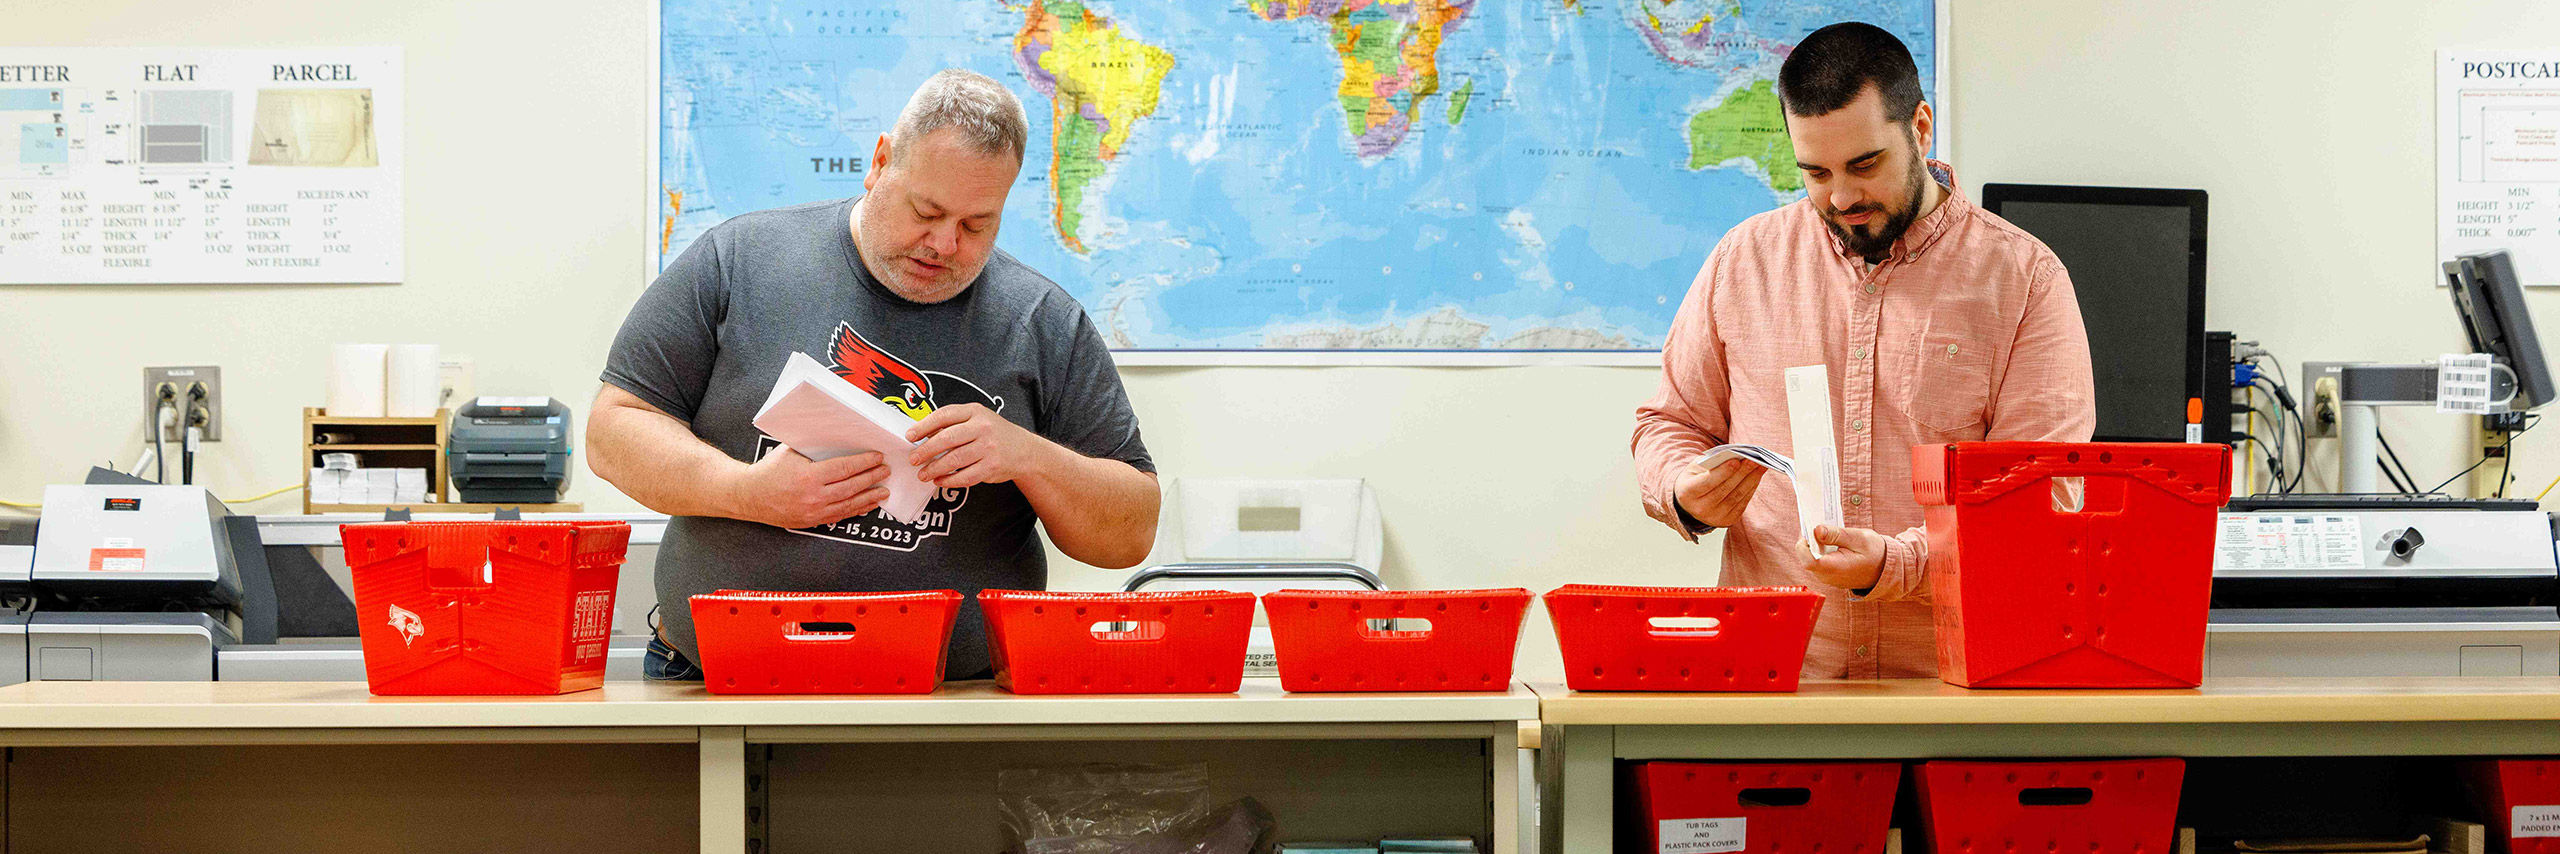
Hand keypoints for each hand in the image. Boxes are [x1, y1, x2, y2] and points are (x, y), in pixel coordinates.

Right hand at [723, 446, 889, 528]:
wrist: (748, 496)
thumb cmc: (769, 470)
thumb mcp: (790, 452)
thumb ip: (813, 447)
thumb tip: (837, 435)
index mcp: (808, 476)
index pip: (845, 468)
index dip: (864, 463)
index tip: (877, 458)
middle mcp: (813, 496)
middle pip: (851, 486)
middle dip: (872, 478)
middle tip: (886, 471)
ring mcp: (813, 511)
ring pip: (849, 505)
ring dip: (869, 497)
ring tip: (884, 491)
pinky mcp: (812, 521)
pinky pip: (839, 516)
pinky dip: (855, 510)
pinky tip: (867, 505)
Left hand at [905, 403, 1062, 488]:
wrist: (1024, 450)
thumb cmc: (993, 433)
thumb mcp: (976, 418)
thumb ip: (953, 423)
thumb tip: (921, 434)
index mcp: (975, 411)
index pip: (944, 415)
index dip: (924, 426)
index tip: (910, 436)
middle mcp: (982, 428)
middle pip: (947, 439)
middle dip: (926, 450)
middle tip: (913, 459)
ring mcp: (988, 448)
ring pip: (954, 460)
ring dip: (934, 469)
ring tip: (923, 474)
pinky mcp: (991, 467)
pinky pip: (965, 476)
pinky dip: (949, 480)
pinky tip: (939, 480)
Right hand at [1675, 459, 1764, 527]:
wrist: (1691, 501)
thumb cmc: (1695, 478)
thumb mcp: (1696, 468)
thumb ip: (1712, 462)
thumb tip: (1737, 458)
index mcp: (1687, 493)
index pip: (1706, 482)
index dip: (1722, 472)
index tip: (1736, 461)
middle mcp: (1699, 509)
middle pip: (1724, 489)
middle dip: (1741, 473)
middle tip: (1754, 460)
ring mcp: (1714, 518)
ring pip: (1736, 496)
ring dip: (1750, 480)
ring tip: (1760, 466)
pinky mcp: (1727, 521)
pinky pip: (1742, 503)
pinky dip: (1751, 488)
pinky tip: (1757, 476)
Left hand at [1803, 525, 1889, 590]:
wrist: (1887, 569)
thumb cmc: (1875, 553)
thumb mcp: (1858, 538)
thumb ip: (1836, 535)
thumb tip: (1817, 529)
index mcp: (1834, 568)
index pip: (1807, 560)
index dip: (1803, 544)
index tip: (1809, 529)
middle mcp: (1828, 577)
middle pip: (1806, 558)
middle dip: (1809, 541)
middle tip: (1818, 526)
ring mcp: (1828, 578)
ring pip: (1811, 560)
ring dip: (1815, 545)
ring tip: (1826, 533)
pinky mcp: (1830, 576)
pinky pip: (1819, 563)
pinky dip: (1821, 551)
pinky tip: (1830, 542)